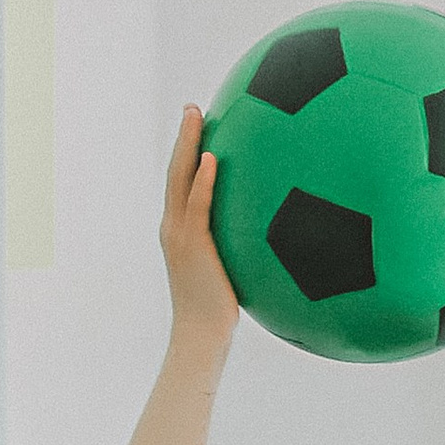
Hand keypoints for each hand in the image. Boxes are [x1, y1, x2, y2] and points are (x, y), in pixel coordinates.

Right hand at [161, 105, 240, 349]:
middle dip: (183, 137)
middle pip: (175, 172)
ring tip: (196, 115)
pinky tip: (214, 157)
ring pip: (179, 180)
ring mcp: (179, 235)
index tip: (196, 124)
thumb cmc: (219, 313)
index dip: (187, 152)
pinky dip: (203, 181)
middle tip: (191, 107)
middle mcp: (174, 227)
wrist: (202, 337)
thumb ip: (241, 248)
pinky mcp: (192, 246)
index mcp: (180, 230)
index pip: (181, 183)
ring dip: (187, 145)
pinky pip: (198, 206)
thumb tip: (271, 235)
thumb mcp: (230, 273)